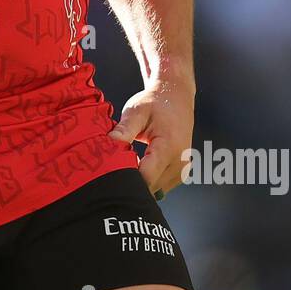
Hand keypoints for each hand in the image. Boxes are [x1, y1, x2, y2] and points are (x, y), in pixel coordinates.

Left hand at [107, 74, 194, 199]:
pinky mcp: (180, 174)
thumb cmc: (154, 103)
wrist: (176, 98)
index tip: (108, 172)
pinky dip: (147, 181)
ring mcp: (182, 170)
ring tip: (125, 165)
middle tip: (111, 170)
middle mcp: (179, 162)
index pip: (145, 178)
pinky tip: (136, 167)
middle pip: (150, 187)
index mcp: (169, 147)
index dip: (125, 178)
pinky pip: (160, 187)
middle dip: (129, 181)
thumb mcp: (136, 111)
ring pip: (154, 190)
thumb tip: (109, 143)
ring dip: (139, 183)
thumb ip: (124, 128)